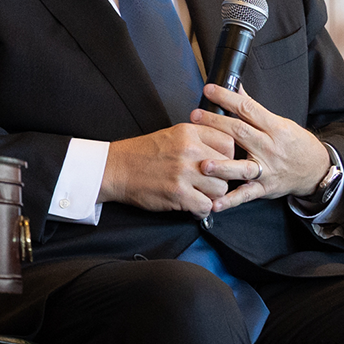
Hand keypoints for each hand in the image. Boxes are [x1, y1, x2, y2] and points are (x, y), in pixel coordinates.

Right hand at [100, 121, 238, 213]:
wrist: (115, 169)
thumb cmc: (141, 154)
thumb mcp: (171, 135)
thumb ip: (198, 139)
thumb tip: (224, 152)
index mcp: (188, 132)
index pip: (228, 143)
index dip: (228, 157)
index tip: (220, 164)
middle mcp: (188, 150)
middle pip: (228, 169)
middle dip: (220, 178)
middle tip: (207, 182)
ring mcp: (183, 172)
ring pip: (220, 189)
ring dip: (211, 196)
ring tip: (197, 194)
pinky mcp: (178, 194)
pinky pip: (206, 206)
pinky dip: (201, 210)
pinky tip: (191, 205)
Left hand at [191, 83, 332, 210]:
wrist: (316, 170)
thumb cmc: (294, 143)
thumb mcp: (279, 122)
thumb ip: (253, 107)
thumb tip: (235, 87)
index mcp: (274, 128)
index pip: (248, 109)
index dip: (228, 98)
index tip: (209, 90)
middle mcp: (270, 148)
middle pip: (241, 134)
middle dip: (216, 125)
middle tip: (195, 117)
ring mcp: (266, 169)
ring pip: (243, 167)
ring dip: (222, 166)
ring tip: (204, 164)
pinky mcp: (264, 188)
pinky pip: (246, 195)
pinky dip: (230, 200)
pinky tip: (215, 202)